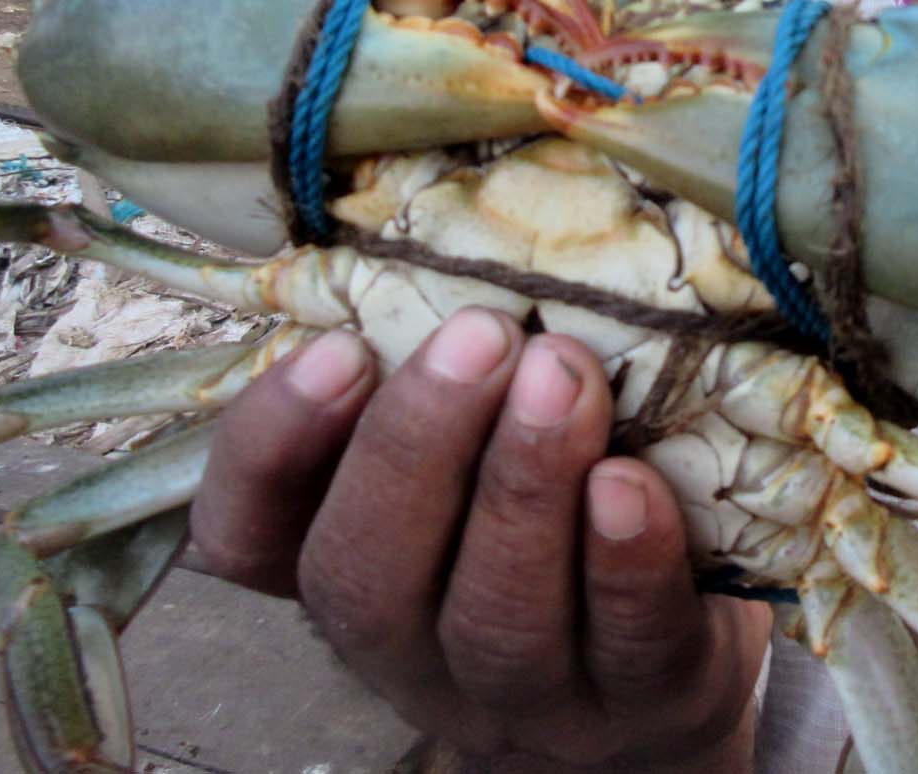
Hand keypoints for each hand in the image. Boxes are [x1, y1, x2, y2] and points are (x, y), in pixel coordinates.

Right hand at [191, 308, 770, 771]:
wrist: (669, 678)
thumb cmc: (554, 521)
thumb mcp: (474, 452)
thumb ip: (447, 379)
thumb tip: (452, 215)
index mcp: (348, 570)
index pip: (248, 535)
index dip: (270, 448)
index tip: (336, 348)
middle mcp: (412, 648)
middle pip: (365, 577)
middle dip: (416, 446)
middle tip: (481, 334)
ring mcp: (527, 695)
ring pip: (494, 615)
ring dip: (523, 484)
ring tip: (566, 373)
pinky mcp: (647, 701)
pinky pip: (628, 644)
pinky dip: (626, 562)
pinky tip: (634, 484)